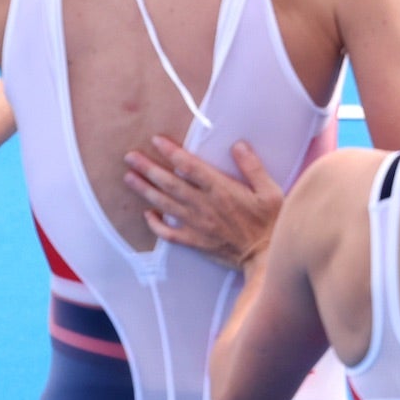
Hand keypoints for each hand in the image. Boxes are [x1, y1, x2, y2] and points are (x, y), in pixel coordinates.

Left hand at [124, 137, 283, 272]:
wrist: (265, 258)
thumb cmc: (271, 223)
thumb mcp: (271, 191)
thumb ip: (253, 167)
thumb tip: (238, 145)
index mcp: (222, 190)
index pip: (190, 166)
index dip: (172, 152)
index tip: (156, 141)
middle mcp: (204, 205)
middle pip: (170, 183)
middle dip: (148, 168)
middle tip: (130, 157)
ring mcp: (196, 224)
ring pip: (164, 204)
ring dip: (144, 190)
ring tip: (128, 177)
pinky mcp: (194, 241)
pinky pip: (167, 233)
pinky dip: (154, 224)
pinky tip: (146, 214)